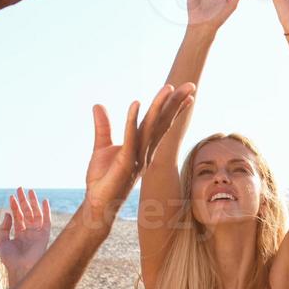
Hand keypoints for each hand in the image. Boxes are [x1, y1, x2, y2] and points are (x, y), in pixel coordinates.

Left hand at [0, 188, 52, 282]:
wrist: (21, 269)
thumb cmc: (10, 259)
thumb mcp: (2, 241)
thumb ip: (5, 227)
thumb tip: (9, 214)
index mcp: (19, 235)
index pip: (17, 217)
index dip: (14, 206)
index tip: (11, 196)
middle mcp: (29, 233)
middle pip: (26, 213)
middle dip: (23, 201)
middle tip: (20, 189)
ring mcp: (37, 233)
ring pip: (35, 214)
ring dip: (33, 203)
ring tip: (30, 191)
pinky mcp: (44, 235)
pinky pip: (46, 221)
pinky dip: (46, 211)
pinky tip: (43, 201)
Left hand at [83, 83, 196, 214]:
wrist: (97, 203)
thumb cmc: (103, 179)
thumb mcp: (102, 146)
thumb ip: (103, 126)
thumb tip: (98, 105)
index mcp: (142, 146)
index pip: (161, 123)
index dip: (173, 108)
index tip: (186, 93)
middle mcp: (144, 150)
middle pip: (163, 122)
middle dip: (176, 103)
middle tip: (191, 85)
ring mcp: (137, 156)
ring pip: (150, 126)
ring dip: (159, 106)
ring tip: (169, 87)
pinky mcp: (125, 161)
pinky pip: (130, 137)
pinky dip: (132, 120)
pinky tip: (136, 103)